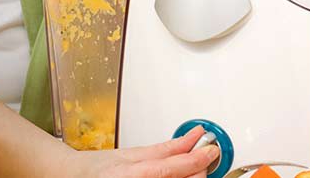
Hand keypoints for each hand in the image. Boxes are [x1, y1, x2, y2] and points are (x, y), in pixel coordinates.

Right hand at [59, 126, 217, 177]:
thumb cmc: (98, 167)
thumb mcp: (132, 153)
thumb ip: (166, 148)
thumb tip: (194, 136)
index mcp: (131, 174)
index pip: (173, 168)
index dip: (198, 158)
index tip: (211, 150)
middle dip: (196, 171)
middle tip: (201, 160)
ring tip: (187, 170)